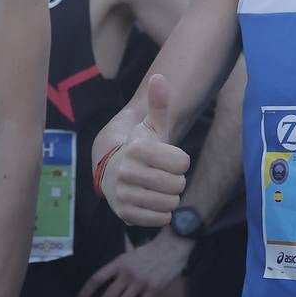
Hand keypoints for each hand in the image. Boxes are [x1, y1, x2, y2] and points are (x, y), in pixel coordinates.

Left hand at [76, 230, 195, 296]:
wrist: (173, 246)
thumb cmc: (152, 249)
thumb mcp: (131, 252)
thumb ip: (120, 262)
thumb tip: (110, 270)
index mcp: (119, 263)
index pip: (97, 278)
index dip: (86, 291)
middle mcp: (127, 273)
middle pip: (107, 296)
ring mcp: (140, 282)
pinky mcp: (153, 289)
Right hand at [98, 74, 190, 226]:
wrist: (113, 171)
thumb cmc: (140, 147)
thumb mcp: (150, 126)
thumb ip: (158, 104)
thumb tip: (159, 77)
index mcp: (136, 148)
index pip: (182, 163)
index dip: (180, 161)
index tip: (169, 159)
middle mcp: (126, 172)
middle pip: (178, 185)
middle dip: (176, 181)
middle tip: (164, 175)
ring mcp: (123, 195)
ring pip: (171, 203)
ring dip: (170, 197)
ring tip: (157, 188)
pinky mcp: (125, 215)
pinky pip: (161, 219)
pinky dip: (162, 213)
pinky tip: (152, 201)